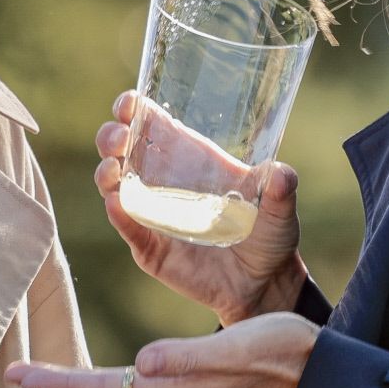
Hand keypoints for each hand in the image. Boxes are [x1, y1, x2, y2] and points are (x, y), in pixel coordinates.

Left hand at [5, 311, 321, 387]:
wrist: (317, 368)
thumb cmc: (280, 352)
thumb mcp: (233, 348)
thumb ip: (188, 358)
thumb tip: (142, 363)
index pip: (103, 387)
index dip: (59, 382)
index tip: (18, 376)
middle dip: (60, 383)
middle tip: (15, 373)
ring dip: (82, 382)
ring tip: (46, 373)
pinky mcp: (195, 386)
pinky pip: (141, 383)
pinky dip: (112, 377)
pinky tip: (106, 372)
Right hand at [96, 91, 307, 326]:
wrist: (262, 285)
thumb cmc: (268, 237)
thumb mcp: (280, 209)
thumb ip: (281, 190)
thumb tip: (281, 174)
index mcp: (190, 160)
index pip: (152, 126)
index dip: (134, 109)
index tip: (129, 102)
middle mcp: (164, 182)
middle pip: (123, 150)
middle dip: (111, 138)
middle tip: (119, 138)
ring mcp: (153, 214)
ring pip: (115, 186)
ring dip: (107, 173)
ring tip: (113, 171)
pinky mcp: (149, 246)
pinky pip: (128, 227)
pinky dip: (120, 215)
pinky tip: (118, 204)